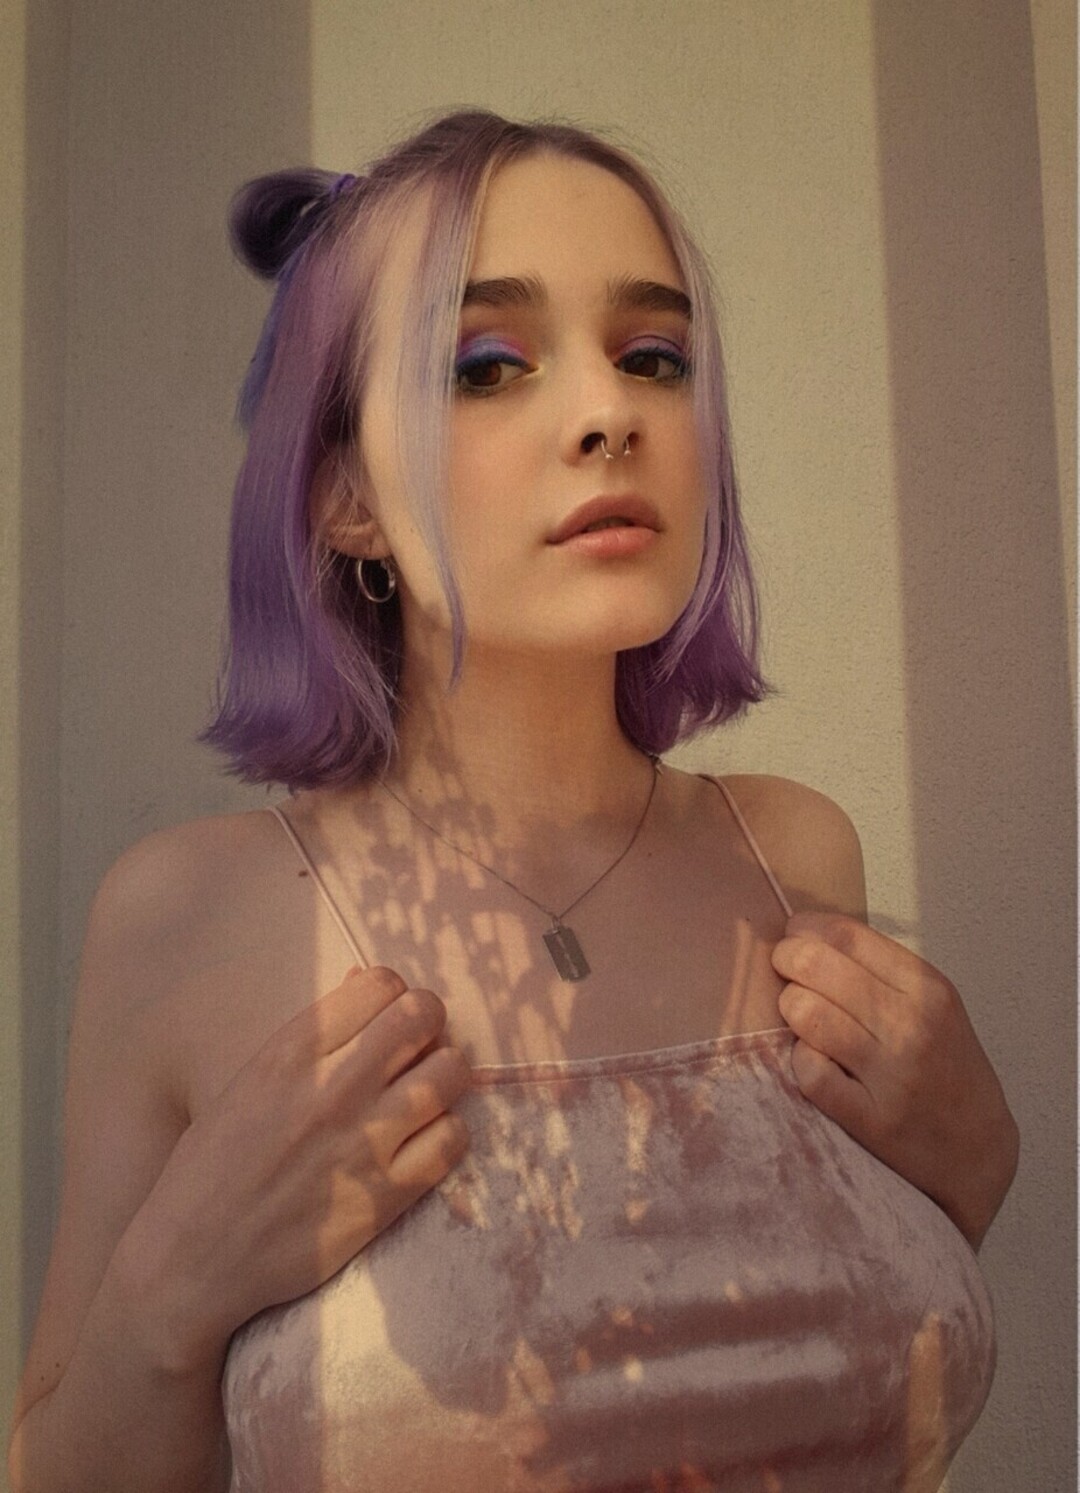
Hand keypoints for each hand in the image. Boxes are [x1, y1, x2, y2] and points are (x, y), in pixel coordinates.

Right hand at [126, 966, 470, 1368]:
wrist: (192, 1261)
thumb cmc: (211, 1168)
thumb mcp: (249, 1082)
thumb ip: (312, 1035)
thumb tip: (365, 983)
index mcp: (290, 1053)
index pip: (380, 985)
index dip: (393, 996)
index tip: (386, 1018)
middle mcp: (332, 1088)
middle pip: (421, 1017)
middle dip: (427, 1023)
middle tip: (417, 1048)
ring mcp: (363, 1142)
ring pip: (450, 1073)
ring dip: (445, 1074)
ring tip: (425, 1091)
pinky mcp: (384, 1197)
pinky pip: (453, 1140)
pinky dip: (448, 1133)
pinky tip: (426, 1139)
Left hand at [771, 912, 1018, 1251]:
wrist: (977, 1150)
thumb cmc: (946, 1069)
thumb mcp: (933, 1006)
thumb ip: (879, 969)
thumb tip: (808, 933)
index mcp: (928, 989)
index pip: (846, 935)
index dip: (805, 929)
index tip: (794, 934)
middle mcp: (912, 1026)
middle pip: (815, 966)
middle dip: (786, 961)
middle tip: (785, 972)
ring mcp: (892, 1075)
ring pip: (805, 1013)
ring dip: (790, 1010)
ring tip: (800, 1018)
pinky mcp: (871, 1120)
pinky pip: (808, 1072)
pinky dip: (800, 1060)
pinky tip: (812, 1060)